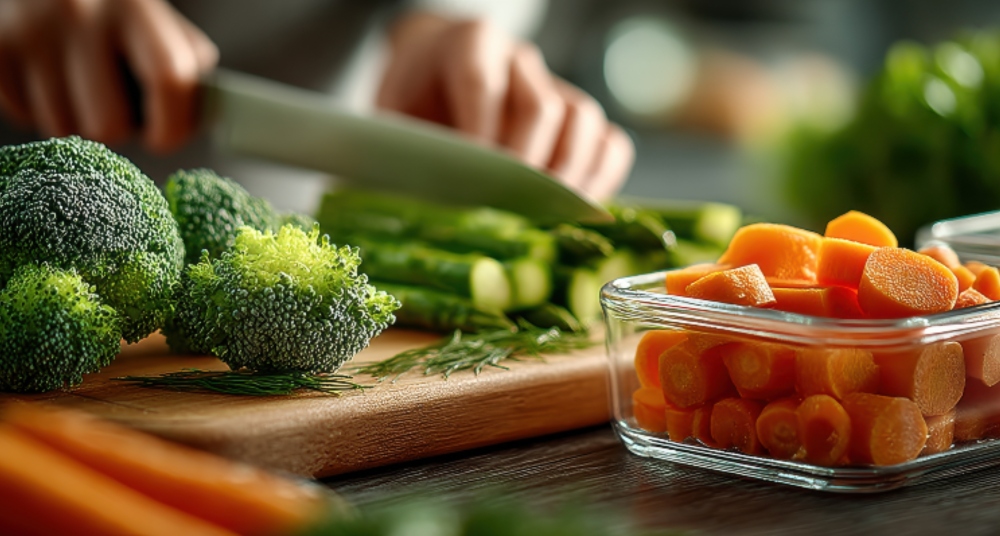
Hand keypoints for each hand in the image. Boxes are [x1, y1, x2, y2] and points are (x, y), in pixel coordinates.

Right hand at [0, 0, 216, 151]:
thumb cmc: (111, 10)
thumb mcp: (155, 20)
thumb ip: (185, 63)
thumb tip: (206, 116)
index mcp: (136, 6)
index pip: (170, 80)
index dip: (172, 125)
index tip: (164, 135)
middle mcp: (80, 13)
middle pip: (107, 125)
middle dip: (117, 126)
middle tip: (113, 101)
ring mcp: (31, 31)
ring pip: (64, 129)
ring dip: (76, 119)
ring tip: (77, 84)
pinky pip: (25, 117)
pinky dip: (39, 109)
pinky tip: (48, 78)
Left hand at [377, 12, 633, 200]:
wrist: (438, 78)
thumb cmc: (416, 104)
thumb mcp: (396, 117)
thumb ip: (409, 149)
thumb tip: (422, 204)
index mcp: (470, 44)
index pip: (481, 83)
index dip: (479, 134)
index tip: (473, 181)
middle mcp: (519, 61)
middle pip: (541, 106)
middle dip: (526, 164)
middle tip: (508, 208)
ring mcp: (556, 86)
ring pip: (584, 121)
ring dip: (569, 174)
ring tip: (545, 215)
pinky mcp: (579, 118)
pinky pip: (610, 142)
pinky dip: (601, 176)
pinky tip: (576, 208)